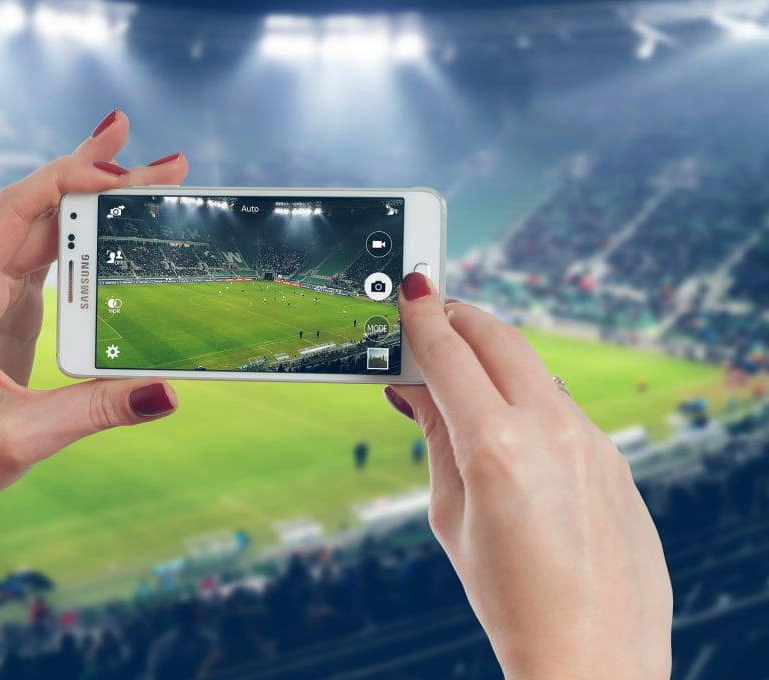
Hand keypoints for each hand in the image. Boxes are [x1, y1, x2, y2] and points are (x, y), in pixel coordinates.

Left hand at [0, 110, 188, 636]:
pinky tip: (115, 226)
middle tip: (150, 150)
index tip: (123, 173)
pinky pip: (47, 261)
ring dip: (91, 201)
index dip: (68, 182)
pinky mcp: (5, 312)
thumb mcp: (25, 436)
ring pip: (42, 228)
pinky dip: (84, 239)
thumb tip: (169, 392)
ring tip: (143, 174)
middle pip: (36, 209)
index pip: (14, 211)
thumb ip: (96, 409)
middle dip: (93, 175)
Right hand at [384, 273, 671, 679]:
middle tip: (434, 312)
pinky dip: (528, 396)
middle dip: (461, 315)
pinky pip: (564, 406)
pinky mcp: (616, 456)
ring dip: (496, 356)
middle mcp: (552, 431)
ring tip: (465, 374)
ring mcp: (593, 441)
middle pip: (500, 337)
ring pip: (535, 368)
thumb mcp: (451, 516)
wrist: (591, 656)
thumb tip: (414, 388)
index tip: (412, 290)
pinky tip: (510, 425)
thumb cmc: (508, 599)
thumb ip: (436, 438)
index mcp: (497, 448)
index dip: (423, 317)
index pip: (450, 355)